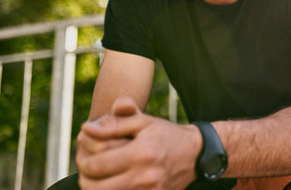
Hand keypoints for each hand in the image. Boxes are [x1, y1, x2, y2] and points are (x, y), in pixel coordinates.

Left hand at [76, 96, 202, 188]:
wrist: (194, 154)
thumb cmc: (165, 134)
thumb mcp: (143, 121)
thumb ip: (114, 123)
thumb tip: (86, 129)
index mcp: (141, 153)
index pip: (96, 165)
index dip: (82, 160)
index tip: (83, 154)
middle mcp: (145, 177)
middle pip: (95, 188)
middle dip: (84, 177)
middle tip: (86, 168)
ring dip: (93, 188)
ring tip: (95, 177)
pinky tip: (110, 184)